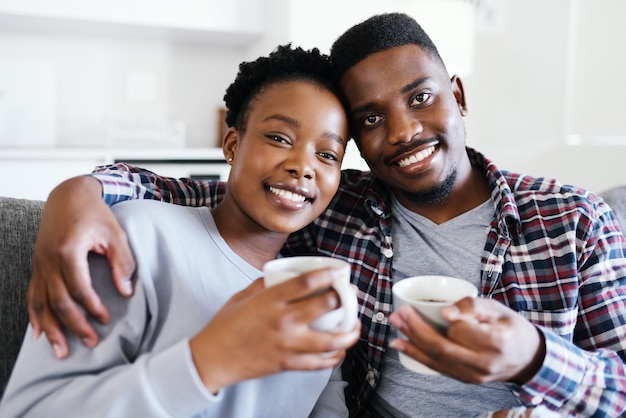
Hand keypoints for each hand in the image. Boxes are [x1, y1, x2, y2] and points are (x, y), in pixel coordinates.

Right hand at [27, 176, 135, 358]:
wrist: (68, 195)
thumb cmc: (95, 214)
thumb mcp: (115, 233)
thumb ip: (123, 262)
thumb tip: (126, 292)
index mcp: (68, 251)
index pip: (79, 288)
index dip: (93, 307)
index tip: (106, 319)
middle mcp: (48, 260)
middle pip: (58, 301)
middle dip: (74, 325)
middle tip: (90, 343)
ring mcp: (39, 264)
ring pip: (41, 303)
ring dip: (51, 329)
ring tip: (61, 351)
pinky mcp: (37, 265)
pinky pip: (32, 295)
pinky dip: (35, 316)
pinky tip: (40, 334)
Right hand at [189, 268, 359, 392]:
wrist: (212, 358)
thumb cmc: (225, 326)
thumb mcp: (242, 296)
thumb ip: (264, 285)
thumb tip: (282, 276)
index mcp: (271, 300)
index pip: (307, 282)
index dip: (329, 274)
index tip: (340, 270)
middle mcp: (283, 321)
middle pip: (326, 306)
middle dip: (344, 298)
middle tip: (350, 293)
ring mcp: (288, 344)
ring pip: (331, 340)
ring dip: (349, 332)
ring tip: (354, 325)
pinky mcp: (288, 364)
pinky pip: (319, 363)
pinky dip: (334, 357)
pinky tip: (340, 349)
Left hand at [389, 297, 544, 384]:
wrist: (527, 358)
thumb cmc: (511, 328)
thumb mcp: (498, 309)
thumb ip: (472, 307)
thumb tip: (444, 311)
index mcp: (495, 343)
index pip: (461, 330)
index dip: (448, 317)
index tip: (439, 306)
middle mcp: (483, 364)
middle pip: (441, 348)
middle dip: (416, 329)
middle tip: (400, 312)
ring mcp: (473, 376)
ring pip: (435, 359)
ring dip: (410, 341)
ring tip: (395, 323)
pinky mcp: (464, 379)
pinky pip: (436, 367)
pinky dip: (416, 355)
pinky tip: (401, 344)